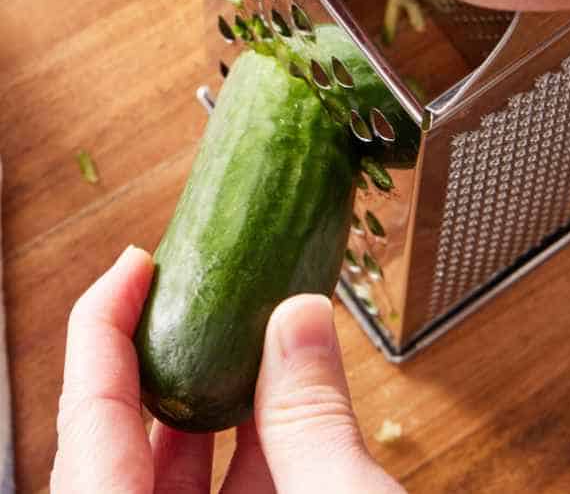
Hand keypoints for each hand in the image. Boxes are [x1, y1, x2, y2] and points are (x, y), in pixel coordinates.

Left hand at [51, 246, 403, 492]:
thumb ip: (312, 418)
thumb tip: (300, 318)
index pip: (92, 415)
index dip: (102, 327)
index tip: (133, 264)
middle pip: (131, 435)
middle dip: (172, 352)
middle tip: (195, 285)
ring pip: (183, 469)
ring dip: (226, 396)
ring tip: (257, 329)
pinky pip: (232, 490)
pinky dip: (260, 442)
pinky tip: (292, 394)